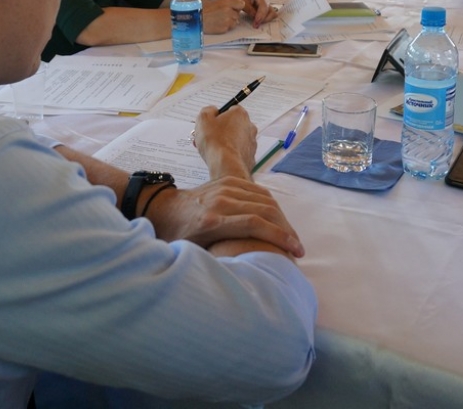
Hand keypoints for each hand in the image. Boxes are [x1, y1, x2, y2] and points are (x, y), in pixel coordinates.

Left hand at [145, 175, 304, 256]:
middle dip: (286, 230)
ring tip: (291, 237)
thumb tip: (238, 280)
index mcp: (212, 220)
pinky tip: (278, 221)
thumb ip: (213, 261)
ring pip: (265, 199)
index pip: (254, 223)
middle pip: (265, 210)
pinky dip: (272, 205)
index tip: (295, 251)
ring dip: (282, 218)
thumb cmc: (178, 237)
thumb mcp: (191, 254)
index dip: (279, 236)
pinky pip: (257, 190)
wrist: (164, 208)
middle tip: (298, 249)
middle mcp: (220, 201)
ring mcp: (224, 187)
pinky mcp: (227, 181)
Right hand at [194, 104, 257, 173]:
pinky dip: (230, 154)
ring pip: (235, 140)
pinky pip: (238, 153)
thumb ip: (207, 110)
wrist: (226, 165)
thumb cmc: (215, 141)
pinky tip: (220, 158)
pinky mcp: (250, 157)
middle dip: (220, 130)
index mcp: (240, 114)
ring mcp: (251, 143)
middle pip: (232, 125)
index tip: (209, 124)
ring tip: (211, 150)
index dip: (217, 116)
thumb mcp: (203, 119)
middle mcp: (249, 126)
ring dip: (224, 142)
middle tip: (207, 138)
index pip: (229, 109)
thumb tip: (211, 111)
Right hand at [201, 0, 245, 33]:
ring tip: (219, 19)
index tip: (234, 8)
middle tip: (223, 14)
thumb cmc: (204, 9)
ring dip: (230, 22)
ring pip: (235, 22)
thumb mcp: (217, 1)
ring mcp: (227, 21)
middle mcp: (228, 11)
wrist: (195, 19)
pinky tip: (217, 24)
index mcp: (226, 2)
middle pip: (238, 14)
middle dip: (233, 15)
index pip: (241, 4)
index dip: (238, 6)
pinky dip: (225, 27)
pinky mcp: (224, 29)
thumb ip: (228, 3)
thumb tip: (238, 6)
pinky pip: (229, 28)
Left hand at [216, 0, 277, 25]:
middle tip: (256, 25)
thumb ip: (250, 10)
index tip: (256, 23)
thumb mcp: (243, 3)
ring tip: (256, 23)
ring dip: (265, 19)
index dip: (261, 16)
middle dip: (264, 19)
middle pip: (270, 11)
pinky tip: (257, 21)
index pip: (264, 7)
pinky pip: (268, 15)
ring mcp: (266, 3)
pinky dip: (264, 19)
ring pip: (272, 13)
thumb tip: (256, 18)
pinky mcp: (265, 8)